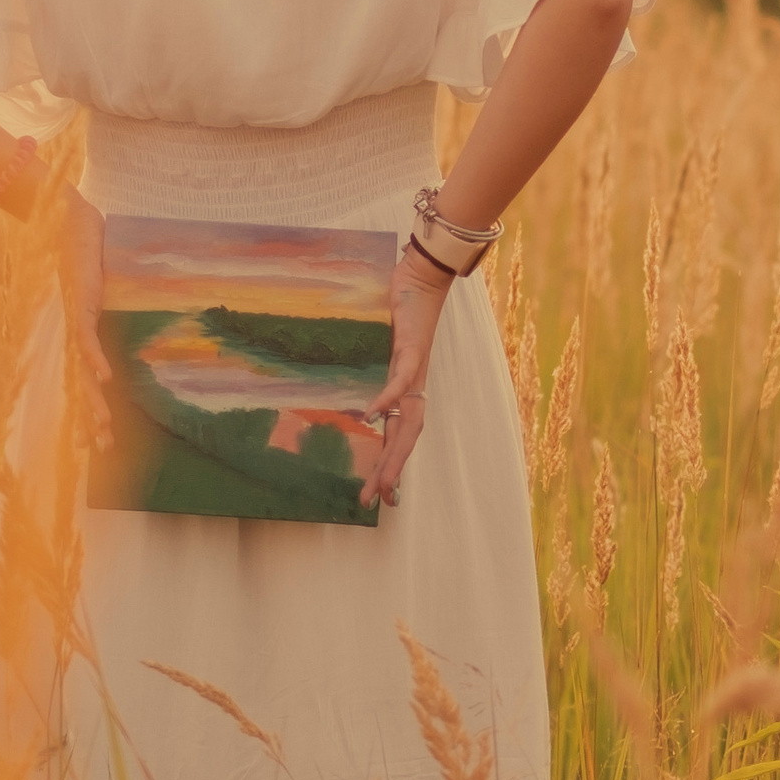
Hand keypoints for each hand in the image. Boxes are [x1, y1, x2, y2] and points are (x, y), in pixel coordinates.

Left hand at [58, 194, 111, 449]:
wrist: (67, 219)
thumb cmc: (85, 245)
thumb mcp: (104, 278)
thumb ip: (114, 288)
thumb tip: (126, 284)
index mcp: (82, 333)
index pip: (85, 378)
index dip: (89, 408)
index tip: (96, 438)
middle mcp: (75, 333)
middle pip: (82, 384)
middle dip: (90, 418)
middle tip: (98, 449)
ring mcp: (76, 319)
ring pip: (82, 370)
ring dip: (91, 401)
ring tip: (102, 429)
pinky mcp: (79, 302)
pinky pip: (86, 336)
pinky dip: (94, 357)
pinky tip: (104, 378)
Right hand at [362, 245, 452, 507]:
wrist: (422, 279)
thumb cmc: (402, 313)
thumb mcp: (385, 350)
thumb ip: (377, 373)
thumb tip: (357, 396)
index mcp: (408, 390)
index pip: (401, 436)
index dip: (393, 465)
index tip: (383, 495)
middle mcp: (415, 387)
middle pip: (405, 438)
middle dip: (390, 471)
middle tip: (375, 501)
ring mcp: (415, 370)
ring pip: (407, 421)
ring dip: (393, 451)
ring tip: (380, 478)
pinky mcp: (410, 349)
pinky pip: (400, 381)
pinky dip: (387, 399)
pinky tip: (371, 415)